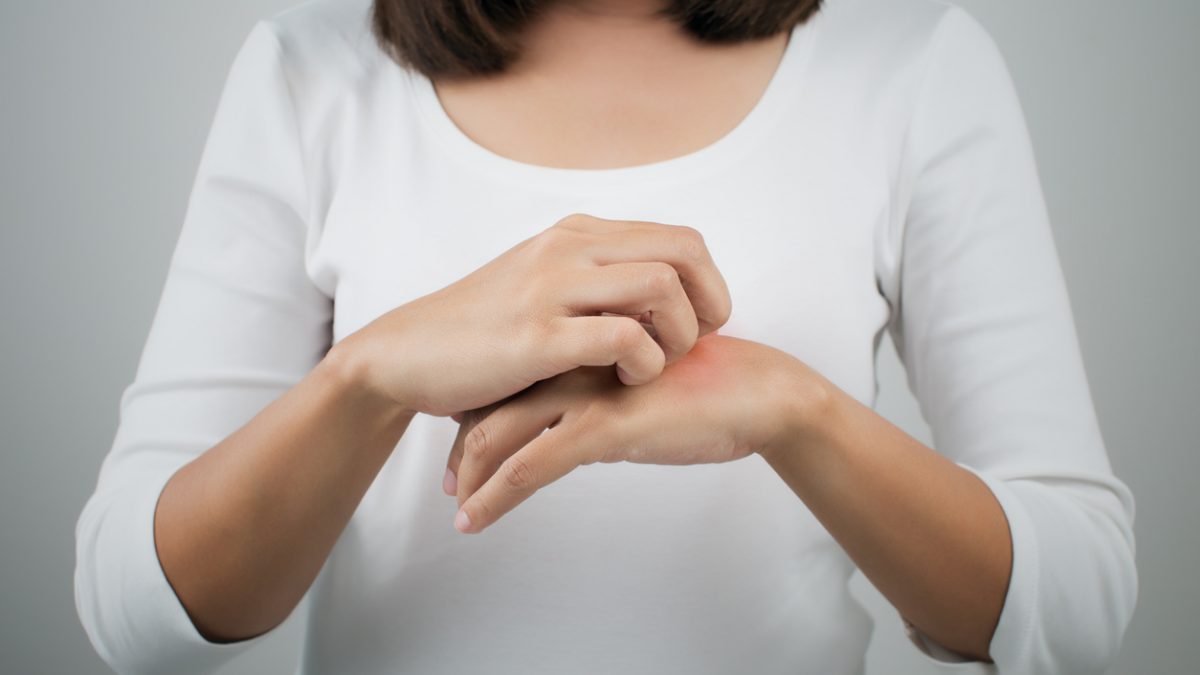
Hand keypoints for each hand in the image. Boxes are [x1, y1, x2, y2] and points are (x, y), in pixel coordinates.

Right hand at [335, 213, 731, 415]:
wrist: (405, 354)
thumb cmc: (480, 331)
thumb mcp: (541, 286)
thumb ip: (595, 282)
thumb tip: (663, 299)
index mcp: (576, 234)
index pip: (680, 238)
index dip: (708, 284)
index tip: (699, 326)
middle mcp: (568, 249)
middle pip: (684, 252)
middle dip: (709, 304)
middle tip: (694, 346)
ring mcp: (551, 289)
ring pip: (661, 286)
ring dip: (679, 336)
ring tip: (656, 367)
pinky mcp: (537, 337)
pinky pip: (623, 337)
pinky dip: (644, 364)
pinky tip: (626, 383)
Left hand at [443, 333, 827, 532]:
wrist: (762, 393)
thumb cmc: (712, 388)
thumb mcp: (644, 385)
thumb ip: (606, 396)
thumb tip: (579, 426)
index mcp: (580, 342)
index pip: (508, 373)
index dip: (477, 406)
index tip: (459, 441)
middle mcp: (572, 361)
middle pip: (489, 399)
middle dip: (460, 443)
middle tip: (446, 480)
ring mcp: (584, 391)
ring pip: (496, 432)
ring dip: (468, 475)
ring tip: (457, 506)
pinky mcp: (603, 426)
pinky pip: (531, 465)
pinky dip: (494, 497)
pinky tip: (473, 522)